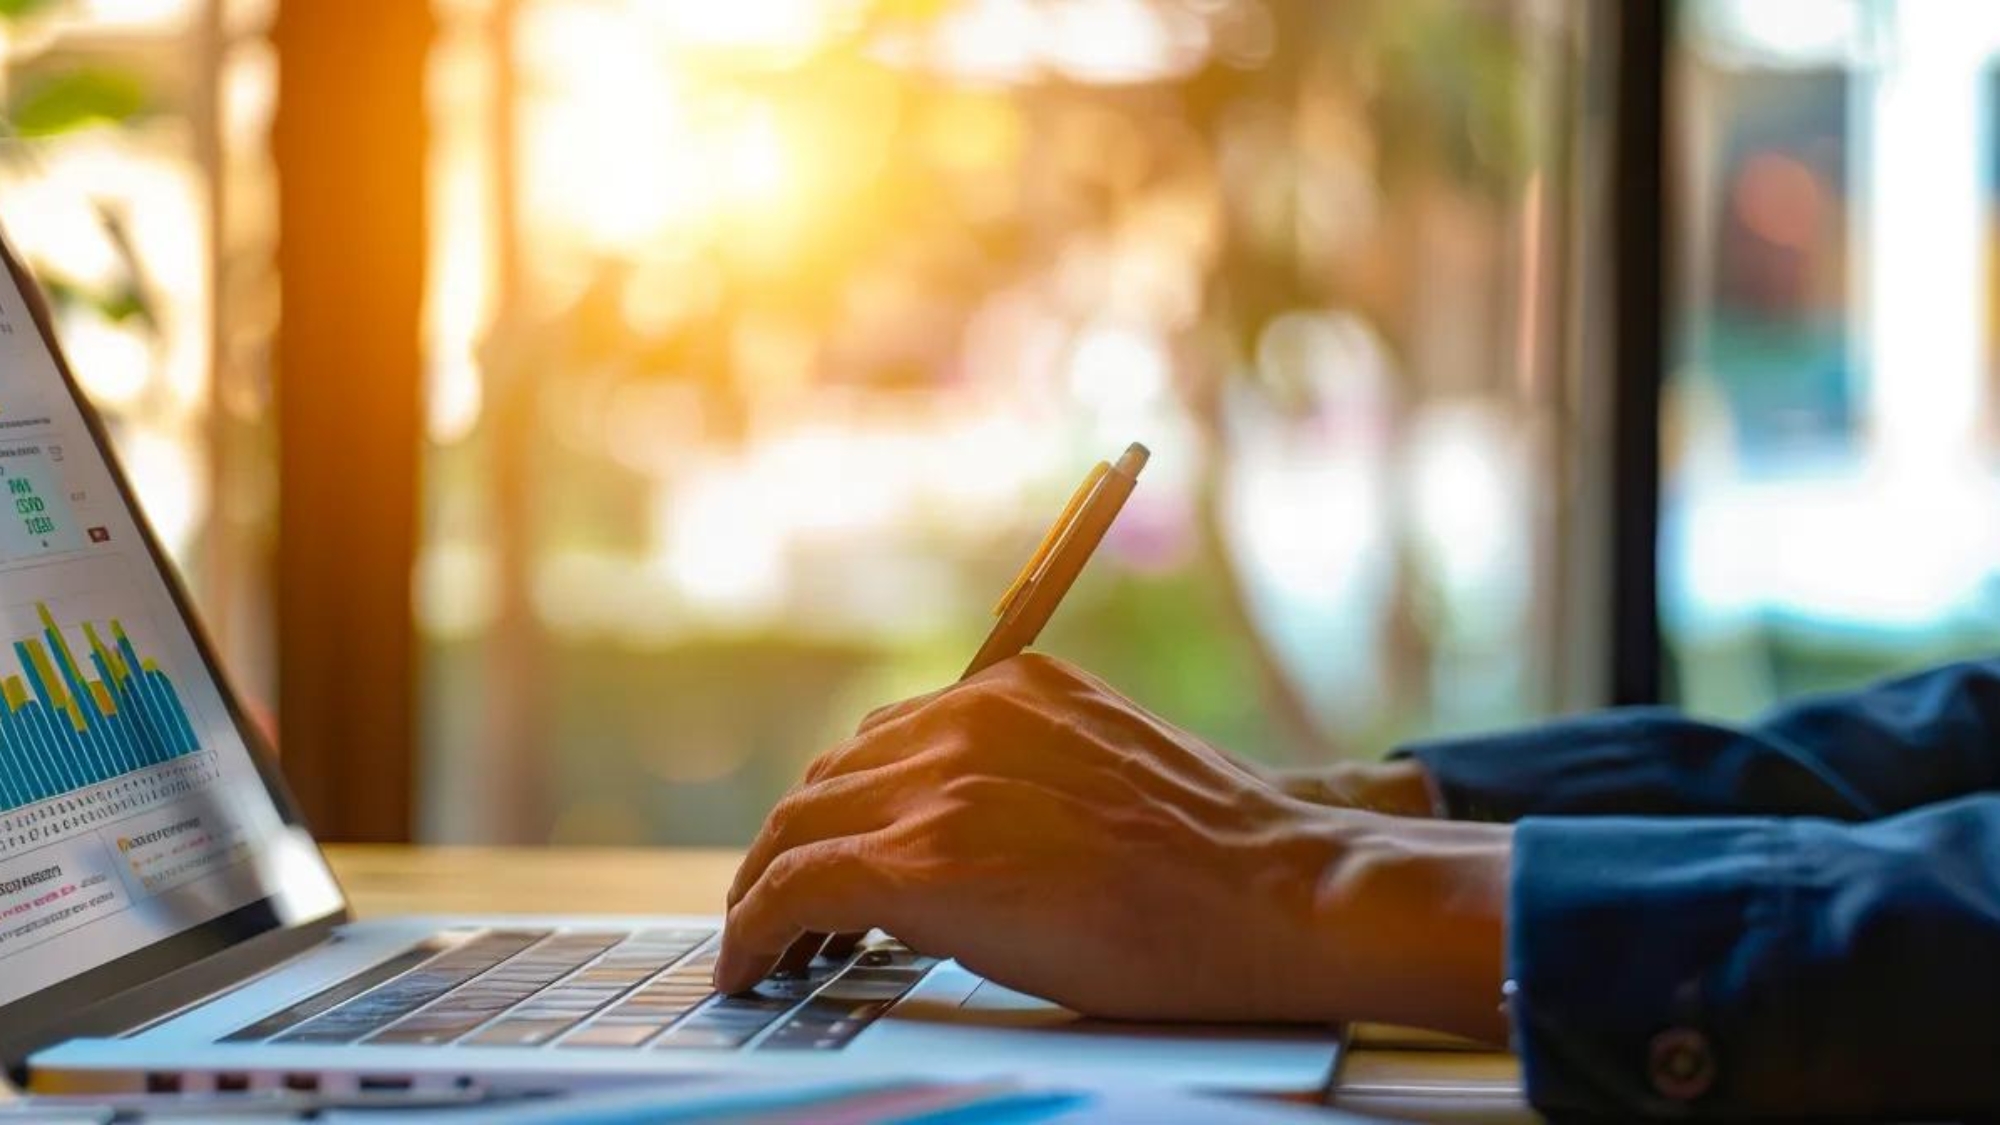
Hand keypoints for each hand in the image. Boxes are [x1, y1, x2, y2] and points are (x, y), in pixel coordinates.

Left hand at [717, 655, 1511, 1038]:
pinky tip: (751, 967)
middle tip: (778, 908)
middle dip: (796, 845)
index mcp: (1012, 688)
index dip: (841, 806)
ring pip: (799, 827)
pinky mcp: (926, 862)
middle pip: (830, 779)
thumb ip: (1029, 768)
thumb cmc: (1219, 855)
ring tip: (762, 944)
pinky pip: (799, 887)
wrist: (1277, 894)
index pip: (884, 741)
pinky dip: (757, 927)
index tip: (823, 851)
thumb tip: (969, 820)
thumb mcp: (1111, 766)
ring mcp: (943, 785)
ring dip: (768, 886)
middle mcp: (966, 717)